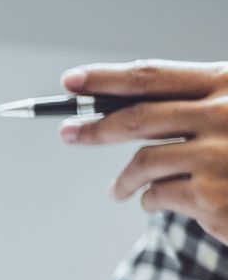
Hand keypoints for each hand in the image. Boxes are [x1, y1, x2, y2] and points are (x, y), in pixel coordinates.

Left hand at [60, 60, 227, 239]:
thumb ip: (189, 104)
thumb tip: (108, 108)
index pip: (153, 77)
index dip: (106, 79)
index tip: (70, 81)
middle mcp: (226, 114)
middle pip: (138, 118)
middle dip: (95, 128)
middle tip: (67, 133)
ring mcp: (220, 155)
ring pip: (143, 162)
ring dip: (124, 180)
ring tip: (117, 191)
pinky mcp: (212, 196)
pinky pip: (158, 195)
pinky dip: (150, 200)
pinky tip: (157, 202)